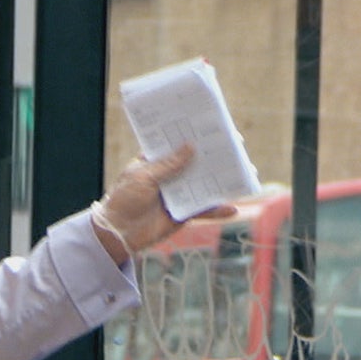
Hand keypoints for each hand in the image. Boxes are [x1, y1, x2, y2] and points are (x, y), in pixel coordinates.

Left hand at [91, 145, 235, 260]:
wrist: (118, 234)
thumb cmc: (124, 201)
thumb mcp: (144, 178)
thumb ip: (168, 165)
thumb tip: (190, 147)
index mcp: (154, 161)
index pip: (175, 144)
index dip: (191, 135)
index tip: (209, 125)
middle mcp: (168, 175)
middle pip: (194, 162)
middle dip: (212, 155)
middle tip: (234, 146)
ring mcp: (178, 193)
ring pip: (203, 184)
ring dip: (221, 179)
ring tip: (242, 173)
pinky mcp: (183, 213)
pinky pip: (203, 210)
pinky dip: (217, 210)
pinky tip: (232, 208)